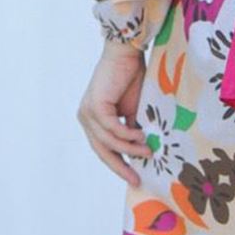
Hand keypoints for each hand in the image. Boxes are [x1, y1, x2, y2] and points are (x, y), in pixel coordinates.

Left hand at [77, 41, 152, 185]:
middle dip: (120, 166)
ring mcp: (87, 113)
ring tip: (148, 152)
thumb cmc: (131, 78)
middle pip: (101, 151)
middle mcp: (86, 118)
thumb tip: (142, 152)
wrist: (126, 54)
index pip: (103, 149)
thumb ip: (132, 130)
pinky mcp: (95, 107)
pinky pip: (112, 130)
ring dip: (130, 149)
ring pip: (108, 142)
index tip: (133, 177)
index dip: (118, 164)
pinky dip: (128, 136)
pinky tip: (142, 136)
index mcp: (92, 120)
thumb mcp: (133, 111)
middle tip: (135, 180)